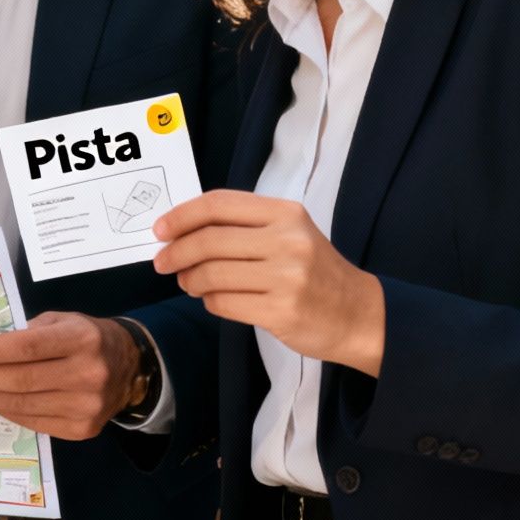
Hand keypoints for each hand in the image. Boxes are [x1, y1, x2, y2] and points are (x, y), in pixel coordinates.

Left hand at [0, 312, 141, 440]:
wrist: (130, 368)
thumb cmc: (85, 337)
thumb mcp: (61, 321)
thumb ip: (26, 334)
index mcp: (82, 338)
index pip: (28, 347)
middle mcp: (88, 373)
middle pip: (21, 380)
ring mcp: (86, 406)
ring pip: (23, 404)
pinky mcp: (81, 429)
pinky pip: (32, 421)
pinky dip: (5, 410)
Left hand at [152, 191, 384, 374]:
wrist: (359, 314)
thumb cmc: (315, 270)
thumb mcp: (289, 233)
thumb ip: (243, 225)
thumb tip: (181, 229)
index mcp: (285, 213)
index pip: (218, 204)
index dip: (181, 216)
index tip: (160, 229)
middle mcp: (287, 241)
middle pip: (208, 240)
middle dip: (176, 252)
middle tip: (162, 262)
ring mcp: (286, 278)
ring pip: (211, 274)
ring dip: (190, 280)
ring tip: (189, 283)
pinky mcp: (281, 312)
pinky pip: (223, 304)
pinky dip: (209, 302)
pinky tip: (214, 299)